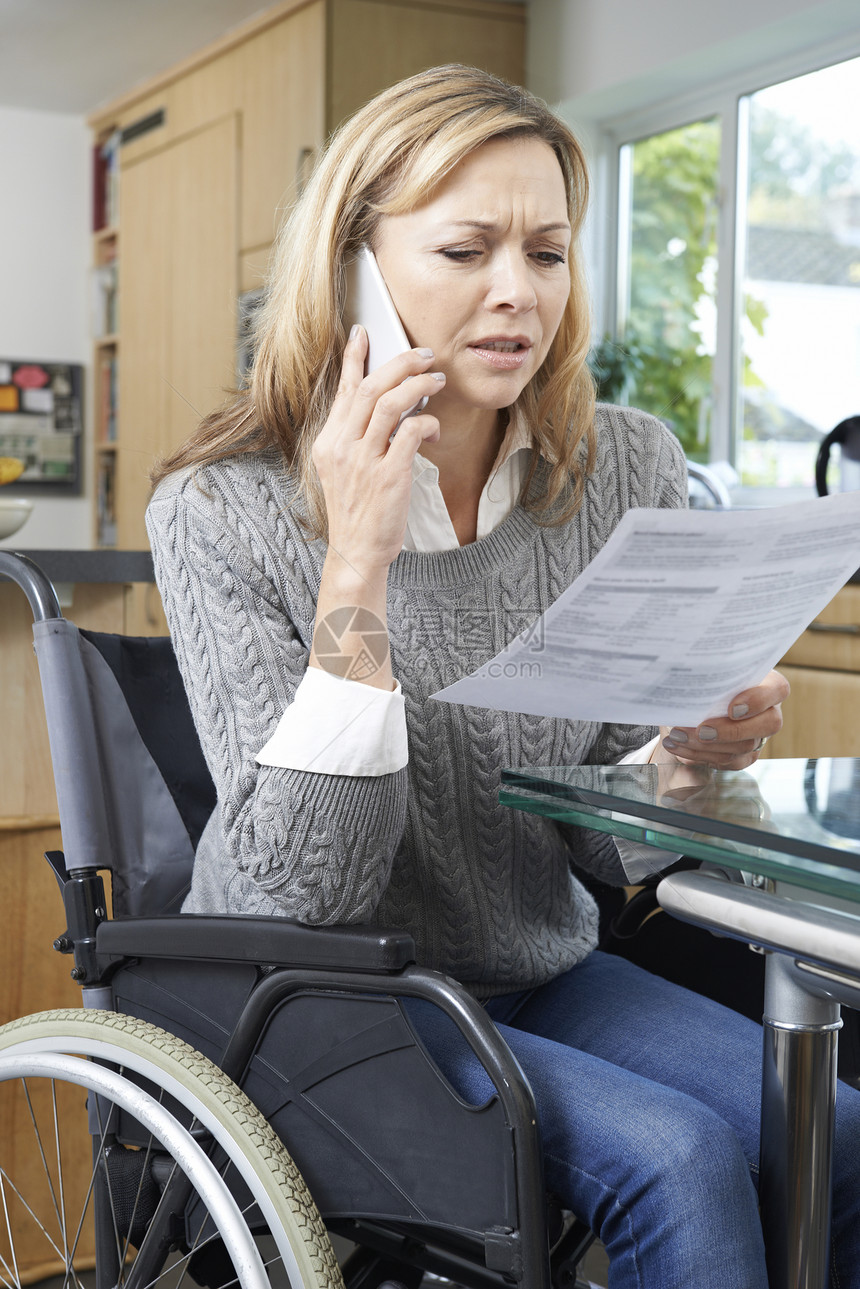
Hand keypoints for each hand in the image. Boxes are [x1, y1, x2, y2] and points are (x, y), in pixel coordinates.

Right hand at [311, 326, 443, 580]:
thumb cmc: (357, 512)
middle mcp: (341, 447)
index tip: (363, 333)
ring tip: (437, 380)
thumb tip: (387, 402)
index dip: (354, 358)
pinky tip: (434, 428)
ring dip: (419, 385)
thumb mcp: (343, 470)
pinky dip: (427, 422)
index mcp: (328, 442)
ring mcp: (363, 461)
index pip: (343, 390)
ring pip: (392, 403)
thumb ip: (355, 437)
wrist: (357, 553)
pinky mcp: (389, 476)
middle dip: (401, 364)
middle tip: (424, 355)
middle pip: (371, 388)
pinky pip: (412, 432)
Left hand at [656, 669, 789, 768]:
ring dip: (707, 745)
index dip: (759, 700)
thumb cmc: (704, 678)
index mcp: (766, 683)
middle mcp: (769, 710)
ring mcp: (760, 735)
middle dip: (731, 731)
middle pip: (768, 725)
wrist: (693, 701)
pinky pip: (729, 761)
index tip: (732, 709)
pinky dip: (699, 755)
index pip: (778, 689)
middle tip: (701, 730)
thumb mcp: (708, 670)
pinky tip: (678, 746)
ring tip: (677, 736)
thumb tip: (688, 675)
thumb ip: (708, 670)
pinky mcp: (746, 755)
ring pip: (744, 747)